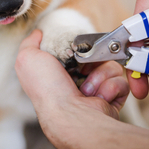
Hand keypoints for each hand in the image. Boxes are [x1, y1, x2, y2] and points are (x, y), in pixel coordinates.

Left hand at [15, 30, 128, 148]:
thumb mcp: (28, 58)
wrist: (70, 115)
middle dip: (91, 60)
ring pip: (110, 66)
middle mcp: (77, 81)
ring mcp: (96, 90)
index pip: (76, 50)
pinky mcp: (112, 98)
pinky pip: (120, 81)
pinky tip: (97, 97)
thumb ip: (30, 43)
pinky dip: (110, 87)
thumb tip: (38, 33)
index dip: (78, 47)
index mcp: (58, 71)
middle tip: (81, 69)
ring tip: (87, 89)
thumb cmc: (47, 88)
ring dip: (100, 75)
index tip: (74, 50)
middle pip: (96, 55)